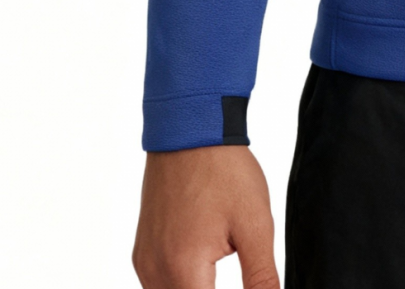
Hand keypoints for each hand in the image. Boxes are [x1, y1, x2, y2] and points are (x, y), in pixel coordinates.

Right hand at [133, 146, 278, 288]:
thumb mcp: (255, 225)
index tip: (251, 285)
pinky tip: (204, 269)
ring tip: (221, 268)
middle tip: (245, 278)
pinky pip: (157, 284)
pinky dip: (181, 285)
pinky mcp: (142, 250)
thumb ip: (261, 276)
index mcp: (183, 269)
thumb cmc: (224, 171)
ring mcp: (145, 261)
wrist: (191, 131)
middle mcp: (155, 271)